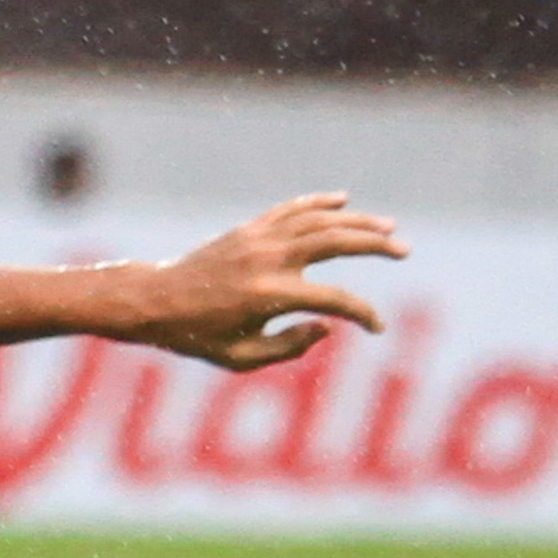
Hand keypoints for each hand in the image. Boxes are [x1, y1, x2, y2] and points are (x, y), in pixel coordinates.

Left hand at [118, 194, 406, 370]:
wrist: (152, 301)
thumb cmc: (195, 336)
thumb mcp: (240, 357)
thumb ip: (289, 347)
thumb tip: (327, 325)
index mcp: (269, 294)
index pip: (334, 298)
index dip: (362, 313)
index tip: (376, 327)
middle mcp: (268, 260)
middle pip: (336, 241)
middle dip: (375, 245)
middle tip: (404, 250)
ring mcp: (257, 240)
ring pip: (319, 220)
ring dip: (357, 220)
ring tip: (389, 226)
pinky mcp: (247, 230)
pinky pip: (289, 210)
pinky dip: (317, 203)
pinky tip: (342, 200)